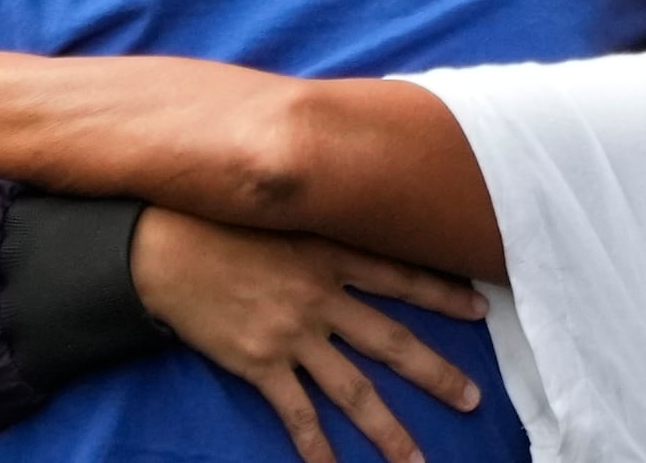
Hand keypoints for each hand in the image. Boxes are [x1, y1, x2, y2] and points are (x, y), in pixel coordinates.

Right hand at [132, 207, 484, 462]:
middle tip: (473, 400)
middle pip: (390, 342)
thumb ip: (321, 220)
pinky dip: (316, 446)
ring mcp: (291, 334)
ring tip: (417, 461)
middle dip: (436, 374)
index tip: (480, 309)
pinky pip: (296, 413)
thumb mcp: (283, 211)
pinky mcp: (259, 364)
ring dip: (388, 429)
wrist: (164, 248)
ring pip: (352, 389)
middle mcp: (320, 297)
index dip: (443, 294)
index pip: (400, 276)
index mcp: (329, 253)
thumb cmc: (222, 220)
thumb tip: (355, 208)